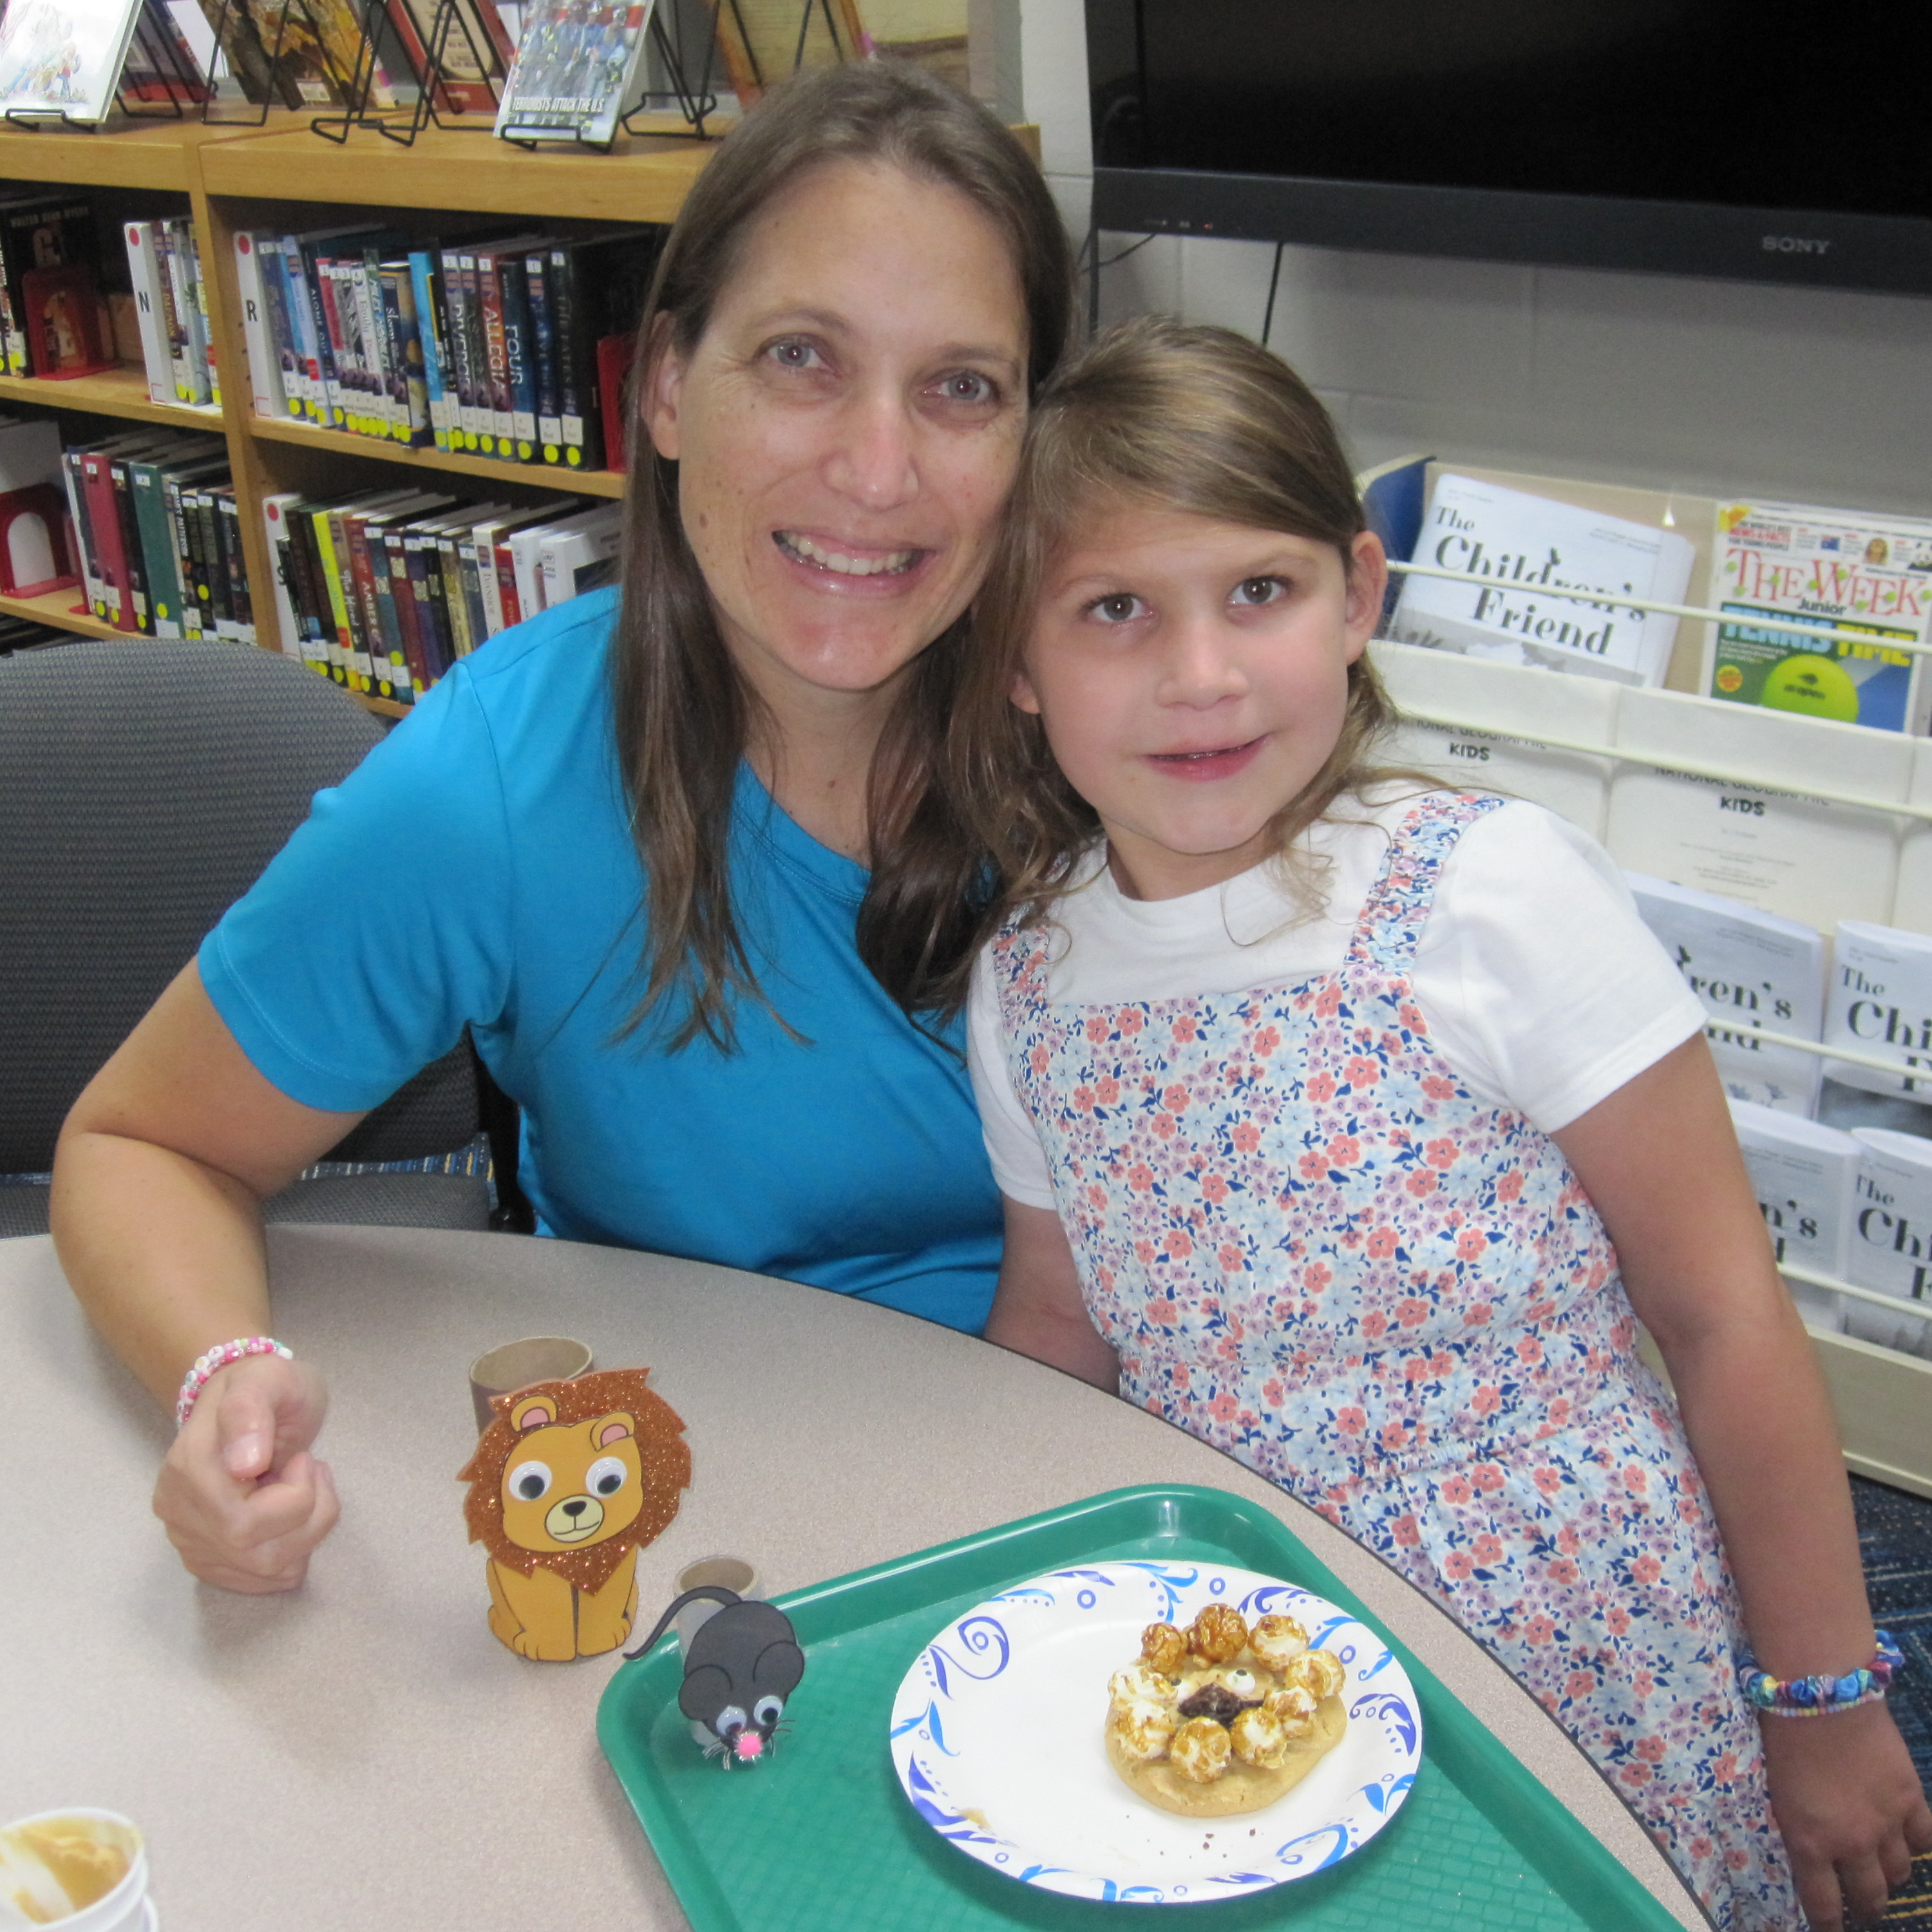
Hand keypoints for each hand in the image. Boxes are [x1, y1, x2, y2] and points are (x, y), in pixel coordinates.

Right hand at [152, 1353, 339, 1592]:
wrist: (247, 1397)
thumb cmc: (265, 1385)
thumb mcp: (268, 1378)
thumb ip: (250, 1412)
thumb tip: (243, 1465)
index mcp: (188, 1469)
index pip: (243, 1524)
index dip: (295, 1498)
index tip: (302, 1460)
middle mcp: (178, 1513)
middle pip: (258, 1555)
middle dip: (309, 1516)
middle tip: (309, 1470)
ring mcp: (188, 1539)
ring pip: (265, 1572)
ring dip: (307, 1532)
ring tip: (302, 1488)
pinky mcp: (206, 1558)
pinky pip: (260, 1580)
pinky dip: (292, 1552)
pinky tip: (289, 1515)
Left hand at [1759, 1701, 1931, 1926]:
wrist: (1820, 1693)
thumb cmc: (1783, 1734)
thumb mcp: (1776, 1791)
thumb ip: (1799, 1825)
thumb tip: (1812, 1848)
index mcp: (1809, 1841)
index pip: (1823, 1902)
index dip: (1829, 1923)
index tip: (1831, 1929)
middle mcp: (1852, 1842)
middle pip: (1869, 1895)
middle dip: (1867, 1907)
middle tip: (1864, 1907)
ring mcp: (1887, 1822)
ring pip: (1900, 1872)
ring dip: (1890, 1875)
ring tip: (1883, 1873)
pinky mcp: (1911, 1798)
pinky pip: (1924, 1839)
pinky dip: (1917, 1844)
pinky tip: (1908, 1840)